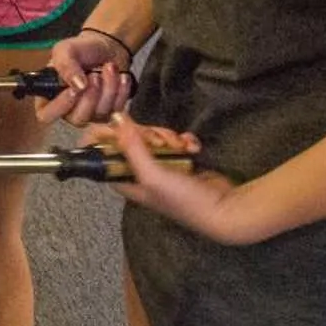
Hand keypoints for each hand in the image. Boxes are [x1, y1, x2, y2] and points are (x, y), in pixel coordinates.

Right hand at [36, 29, 137, 126]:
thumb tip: (78, 86)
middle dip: (90, 96)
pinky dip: (121, 90)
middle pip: (77, 119)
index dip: (60, 106)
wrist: (106, 48)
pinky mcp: (109, 112)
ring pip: (100, 114)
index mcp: (50, 96)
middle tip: (94, 74)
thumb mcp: (66, 50)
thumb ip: (66, 66)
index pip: (47, 115)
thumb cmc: (81, 49)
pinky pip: (117, 109)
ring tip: (108, 67)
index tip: (73, 90)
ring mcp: (90, 114)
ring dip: (108, 88)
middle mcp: (68, 109)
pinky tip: (121, 76)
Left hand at [83, 112, 264, 243]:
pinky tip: (192, 147)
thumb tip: (115, 117)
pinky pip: (173, 140)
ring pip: (152, 137)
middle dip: (147, 134)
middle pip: (129, 139)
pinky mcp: (179, 160)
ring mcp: (159, 166)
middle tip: (161, 143)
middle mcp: (138, 172)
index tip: (119, 125)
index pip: (101, 152)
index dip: (107, 136)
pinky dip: (183, 140)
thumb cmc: (183, 200)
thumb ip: (131, 147)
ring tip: (181, 147)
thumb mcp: (153, 175)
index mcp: (124, 179)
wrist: (225, 208)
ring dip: (168, 137)